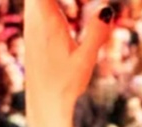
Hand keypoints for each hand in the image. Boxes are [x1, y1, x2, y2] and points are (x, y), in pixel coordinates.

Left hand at [25, 0, 113, 114]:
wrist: (44, 102)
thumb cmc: (64, 84)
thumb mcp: (85, 60)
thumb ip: (97, 33)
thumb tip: (108, 10)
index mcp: (46, 19)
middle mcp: (34, 16)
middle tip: (81, 8)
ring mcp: (32, 21)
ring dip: (54, 0)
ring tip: (78, 5)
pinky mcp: (34, 28)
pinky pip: (38, 2)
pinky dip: (49, 1)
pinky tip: (60, 5)